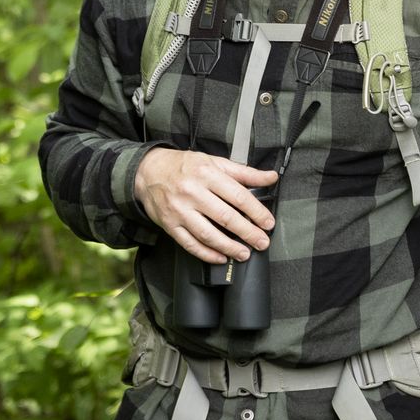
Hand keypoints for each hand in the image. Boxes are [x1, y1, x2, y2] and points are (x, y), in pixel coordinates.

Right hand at [134, 148, 277, 263]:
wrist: (148, 171)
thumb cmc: (185, 166)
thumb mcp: (215, 162)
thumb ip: (244, 172)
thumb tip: (271, 177)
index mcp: (207, 174)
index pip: (238, 196)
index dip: (257, 212)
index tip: (268, 223)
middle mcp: (193, 192)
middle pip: (226, 217)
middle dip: (248, 233)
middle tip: (262, 242)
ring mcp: (179, 210)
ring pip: (208, 234)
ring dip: (229, 247)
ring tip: (244, 254)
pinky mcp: (169, 225)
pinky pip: (190, 244)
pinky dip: (207, 254)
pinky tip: (220, 257)